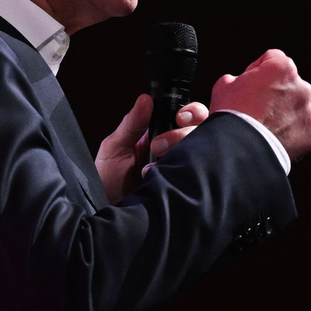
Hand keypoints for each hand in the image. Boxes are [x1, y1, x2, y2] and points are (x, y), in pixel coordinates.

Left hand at [95, 94, 209, 203]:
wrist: (111, 212)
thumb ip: (131, 124)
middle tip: (158, 145)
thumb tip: (145, 99)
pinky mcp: (186, 184)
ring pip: (202, 148)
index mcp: (160, 132)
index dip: (189, 112)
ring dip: (182, 150)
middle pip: (200, 128)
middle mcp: (177, 147)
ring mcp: (183, 165)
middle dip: (185, 131)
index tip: (179, 116)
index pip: (185, 114)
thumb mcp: (115, 147)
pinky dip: (186, 170)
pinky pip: (199, 172)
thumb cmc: (109, 180)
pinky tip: (165, 177)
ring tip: (153, 166)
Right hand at [210, 49, 310, 160]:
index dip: (257, 71)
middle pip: (287, 84)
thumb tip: (242, 82)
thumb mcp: (223, 85)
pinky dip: (289, 133)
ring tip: (262, 126)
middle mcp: (301, 86)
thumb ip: (239, 77)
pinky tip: (271, 138)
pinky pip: (299, 129)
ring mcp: (308, 111)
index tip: (249, 83)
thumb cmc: (232, 116)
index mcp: (282, 68)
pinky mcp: (310, 133)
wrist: (240, 151)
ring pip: (295, 107)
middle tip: (255, 108)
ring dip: (282, 113)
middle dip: (274, 93)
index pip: (272, 59)